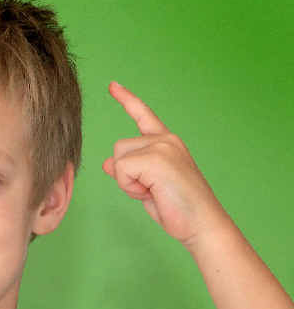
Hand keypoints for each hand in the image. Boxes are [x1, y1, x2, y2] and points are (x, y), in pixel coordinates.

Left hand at [102, 81, 228, 246]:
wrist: (200, 222)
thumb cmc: (177, 207)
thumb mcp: (147, 185)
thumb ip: (129, 170)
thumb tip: (107, 163)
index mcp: (167, 142)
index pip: (143, 115)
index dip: (126, 99)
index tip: (112, 85)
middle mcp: (165, 139)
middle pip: (119, 148)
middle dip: (126, 173)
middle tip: (150, 190)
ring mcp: (161, 146)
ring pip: (119, 157)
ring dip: (128, 181)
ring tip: (152, 191)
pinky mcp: (155, 158)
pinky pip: (121, 170)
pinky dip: (129, 186)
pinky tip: (151, 192)